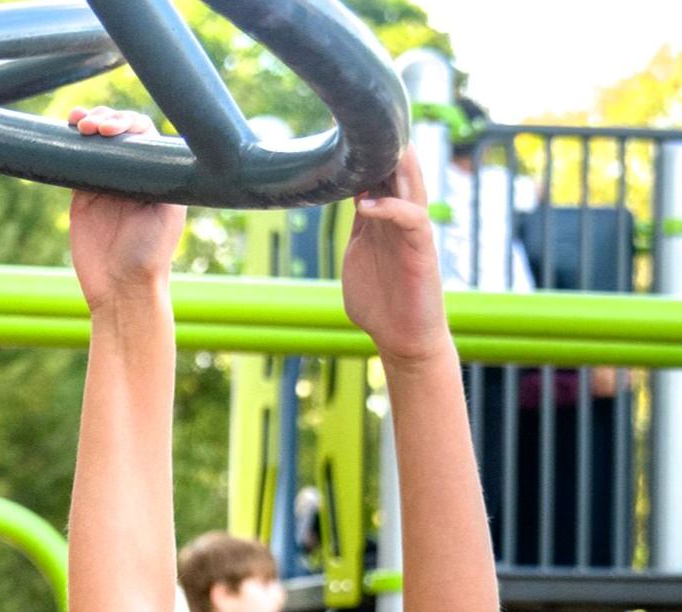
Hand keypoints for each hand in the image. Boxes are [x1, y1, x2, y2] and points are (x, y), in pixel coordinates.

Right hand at [66, 109, 184, 310]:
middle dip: (106, 120)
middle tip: (92, 127)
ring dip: (89, 124)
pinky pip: (76, 163)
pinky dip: (71, 146)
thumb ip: (156, 176)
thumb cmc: (149, 255)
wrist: (121, 291)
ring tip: (78, 121)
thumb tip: (142, 139)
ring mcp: (106, 185)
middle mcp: (132, 175)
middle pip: (119, 132)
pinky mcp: (82, 197)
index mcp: (156, 175)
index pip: (143, 135)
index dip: (127, 124)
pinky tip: (67, 131)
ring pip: (96, 142)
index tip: (112, 131)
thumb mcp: (164, 211)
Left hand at [341, 148, 451, 372]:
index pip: (378, 174)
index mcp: (382, 218)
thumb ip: (356, 228)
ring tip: (382, 143)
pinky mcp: (421, 248)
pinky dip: (388, 208)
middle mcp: (399, 218)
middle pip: (398, 170)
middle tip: (370, 118)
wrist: (401, 338)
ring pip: (412, 185)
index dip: (367, 153)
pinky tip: (365, 205)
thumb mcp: (358, 257)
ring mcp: (412, 231)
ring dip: (400, 163)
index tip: (346, 130)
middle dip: (388, 145)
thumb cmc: (379, 303)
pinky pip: (410, 218)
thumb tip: (345, 199)